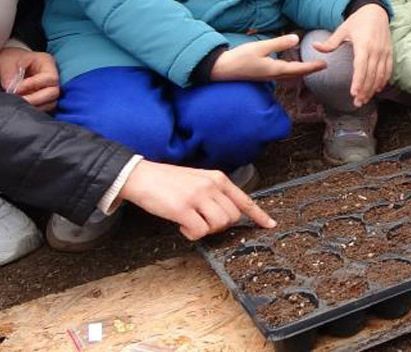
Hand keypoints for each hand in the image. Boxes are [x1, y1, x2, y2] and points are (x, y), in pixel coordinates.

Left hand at [0, 47, 59, 110]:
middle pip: (54, 92)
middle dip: (35, 99)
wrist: (7, 65)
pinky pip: (44, 108)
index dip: (34, 85)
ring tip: (17, 104)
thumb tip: (11, 90)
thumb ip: (9, 74)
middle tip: (17, 101)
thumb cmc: (9, 60)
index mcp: (46, 62)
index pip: (50, 78)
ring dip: (35, 106)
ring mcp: (49, 88)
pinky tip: (21, 107)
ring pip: (51, 103)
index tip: (16, 89)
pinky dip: (33, 110)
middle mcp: (52, 76)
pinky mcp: (44, 98)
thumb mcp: (6, 63)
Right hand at [118, 160, 275, 240]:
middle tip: (203, 223)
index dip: (259, 214)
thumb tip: (227, 214)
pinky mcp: (183, 208)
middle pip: (233, 217)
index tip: (270, 225)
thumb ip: (214, 193)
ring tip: (191, 223)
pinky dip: (192, 234)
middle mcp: (211, 186)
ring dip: (206, 230)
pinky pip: (200, 231)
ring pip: (219, 225)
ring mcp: (198, 196)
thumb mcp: (198, 180)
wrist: (141, 176)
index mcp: (218, 178)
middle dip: (221, 226)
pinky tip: (182, 227)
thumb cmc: (168, 181)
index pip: (244, 199)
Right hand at [210, 34, 325, 82]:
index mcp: (276, 70)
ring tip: (310, 66)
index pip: (299, 69)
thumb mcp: (260, 47)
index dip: (313, 67)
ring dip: (300, 71)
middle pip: (296, 74)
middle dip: (309, 71)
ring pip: (289, 75)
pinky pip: (282, 74)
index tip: (325, 64)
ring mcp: (268, 77)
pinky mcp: (263, 75)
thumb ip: (278, 43)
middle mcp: (274, 76)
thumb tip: (296, 38)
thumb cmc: (240, 58)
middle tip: (322, 66)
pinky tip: (289, 66)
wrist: (222, 70)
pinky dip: (291, 71)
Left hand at [311, 4, 391, 106]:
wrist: (376, 11)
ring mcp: (384, 52)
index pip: (361, 66)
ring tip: (365, 100)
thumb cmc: (358, 20)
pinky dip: (383, 81)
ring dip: (373, 88)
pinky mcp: (389, 53)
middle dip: (364, 90)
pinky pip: (388, 70)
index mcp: (363, 44)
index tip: (354, 93)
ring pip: (380, 75)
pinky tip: (377, 89)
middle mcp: (376, 50)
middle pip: (371, 74)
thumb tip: (314, 46)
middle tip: (357, 103)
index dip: (358, 81)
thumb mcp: (342, 29)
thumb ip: (330, 42)